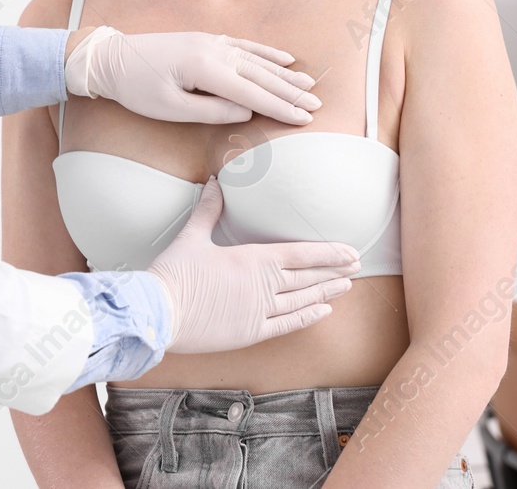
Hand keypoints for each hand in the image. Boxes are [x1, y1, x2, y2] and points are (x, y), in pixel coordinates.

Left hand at [64, 27, 320, 123]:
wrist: (111, 59)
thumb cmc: (137, 89)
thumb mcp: (170, 108)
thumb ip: (211, 110)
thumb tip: (246, 111)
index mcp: (206, 69)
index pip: (253, 92)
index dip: (281, 106)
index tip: (305, 117)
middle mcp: (214, 51)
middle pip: (261, 75)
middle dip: (290, 91)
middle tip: (316, 104)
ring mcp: (211, 42)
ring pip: (257, 60)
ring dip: (284, 72)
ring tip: (308, 83)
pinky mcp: (206, 40)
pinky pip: (244, 46)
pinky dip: (265, 52)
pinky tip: (283, 57)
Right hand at [146, 178, 359, 353]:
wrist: (159, 312)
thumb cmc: (174, 273)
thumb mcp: (192, 236)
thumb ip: (209, 210)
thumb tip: (214, 183)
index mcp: (253, 260)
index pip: (301, 254)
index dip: (329, 253)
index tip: (351, 252)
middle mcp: (263, 287)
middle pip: (308, 277)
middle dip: (334, 270)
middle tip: (357, 266)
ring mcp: (259, 312)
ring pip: (302, 301)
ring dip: (325, 292)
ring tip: (345, 286)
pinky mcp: (250, 333)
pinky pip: (286, 326)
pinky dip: (307, 318)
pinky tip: (323, 313)